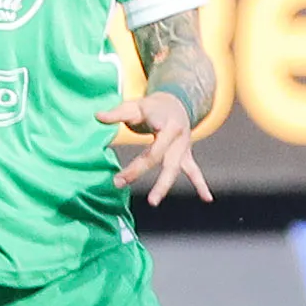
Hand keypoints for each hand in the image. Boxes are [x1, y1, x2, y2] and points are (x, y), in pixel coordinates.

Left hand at [101, 88, 210, 204]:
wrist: (176, 103)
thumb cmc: (152, 107)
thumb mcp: (135, 106)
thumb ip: (117, 113)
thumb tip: (97, 117)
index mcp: (164, 123)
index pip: (148, 146)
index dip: (135, 163)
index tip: (119, 175)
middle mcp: (176, 136)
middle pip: (158, 158)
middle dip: (139, 171)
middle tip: (119, 183)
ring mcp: (183, 147)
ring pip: (174, 168)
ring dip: (163, 186)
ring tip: (153, 202)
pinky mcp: (186, 155)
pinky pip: (194, 171)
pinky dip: (201, 185)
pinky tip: (207, 199)